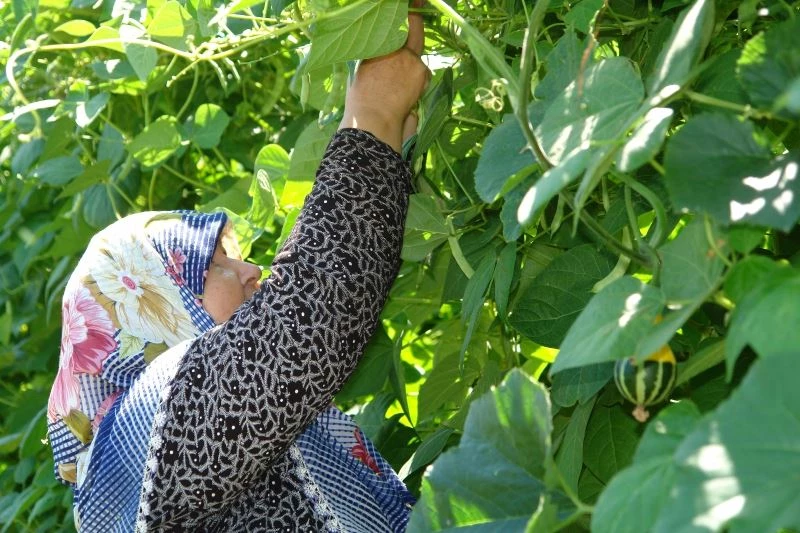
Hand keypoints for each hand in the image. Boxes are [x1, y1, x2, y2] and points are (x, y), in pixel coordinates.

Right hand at [339, 0, 428, 152]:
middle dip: (416, 21)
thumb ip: (376, 56)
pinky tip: (407, 94)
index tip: (415, 4)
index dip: (409, 12)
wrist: (374, 117)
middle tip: (419, 10)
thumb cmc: (361, 99)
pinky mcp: (421, 71)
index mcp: (377, 45)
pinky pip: (422, 74)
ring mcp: (411, 58)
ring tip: (400, 84)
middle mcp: (395, 47)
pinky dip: (418, 81)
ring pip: (418, 58)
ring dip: (413, 66)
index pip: (398, 22)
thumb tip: (384, 56)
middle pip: (415, 28)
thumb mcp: (362, 70)